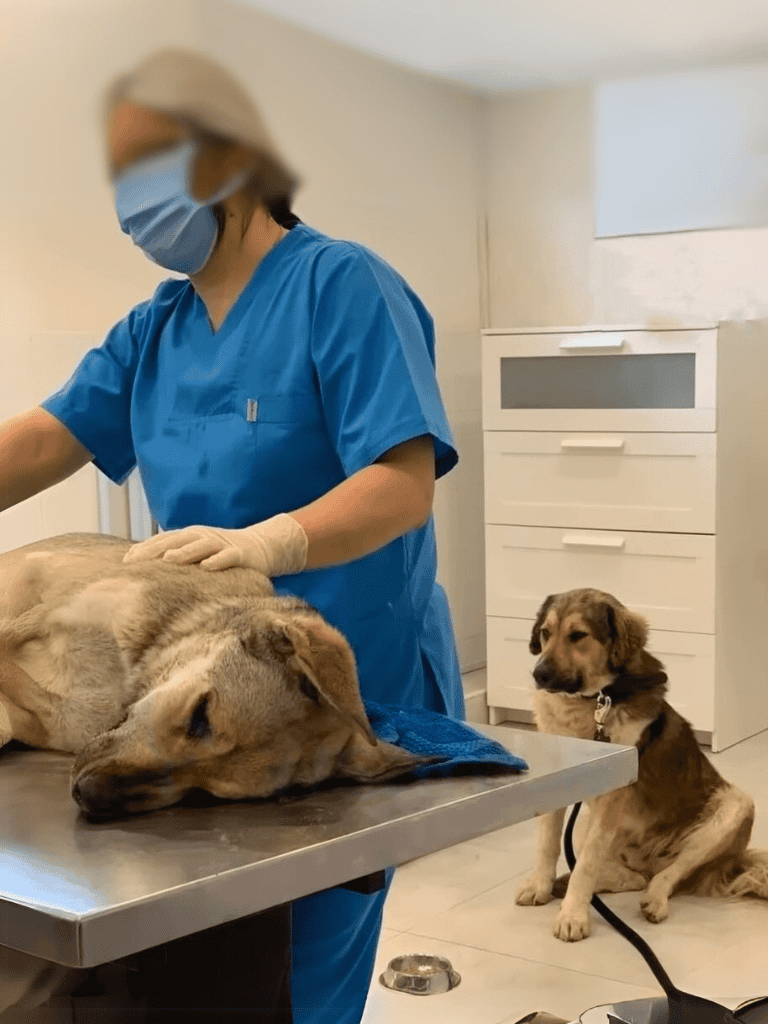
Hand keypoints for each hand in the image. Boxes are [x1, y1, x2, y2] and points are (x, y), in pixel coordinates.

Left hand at [122, 514, 307, 574]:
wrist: (262, 546)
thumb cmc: (224, 554)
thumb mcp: (199, 554)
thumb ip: (178, 559)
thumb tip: (149, 572)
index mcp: (190, 536)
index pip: (163, 540)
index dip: (144, 549)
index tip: (125, 562)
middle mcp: (203, 536)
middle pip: (176, 541)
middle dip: (156, 550)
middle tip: (136, 561)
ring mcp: (222, 544)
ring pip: (200, 546)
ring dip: (184, 552)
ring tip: (169, 559)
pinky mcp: (241, 554)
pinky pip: (228, 557)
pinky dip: (217, 561)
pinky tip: (207, 567)